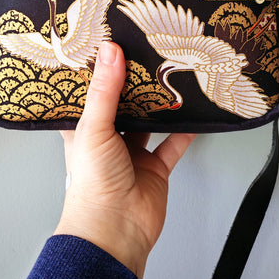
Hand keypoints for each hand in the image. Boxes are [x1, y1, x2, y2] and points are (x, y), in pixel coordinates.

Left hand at [54, 41, 196, 278]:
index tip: (107, 48)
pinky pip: (173, 145)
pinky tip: (194, 115)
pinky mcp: (155, 167)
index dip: (95, 74)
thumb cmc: (92, 184)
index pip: (87, 95)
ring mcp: (133, 154)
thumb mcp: (93, 129)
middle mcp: (107, 140)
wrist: (116, 230)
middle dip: (132, 86)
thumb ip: (104, 92)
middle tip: (144, 57)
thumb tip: (110, 51)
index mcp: (84, 130)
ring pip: (148, 123)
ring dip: (158, 106)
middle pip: (122, 106)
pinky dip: (184, 132)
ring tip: (169, 79)